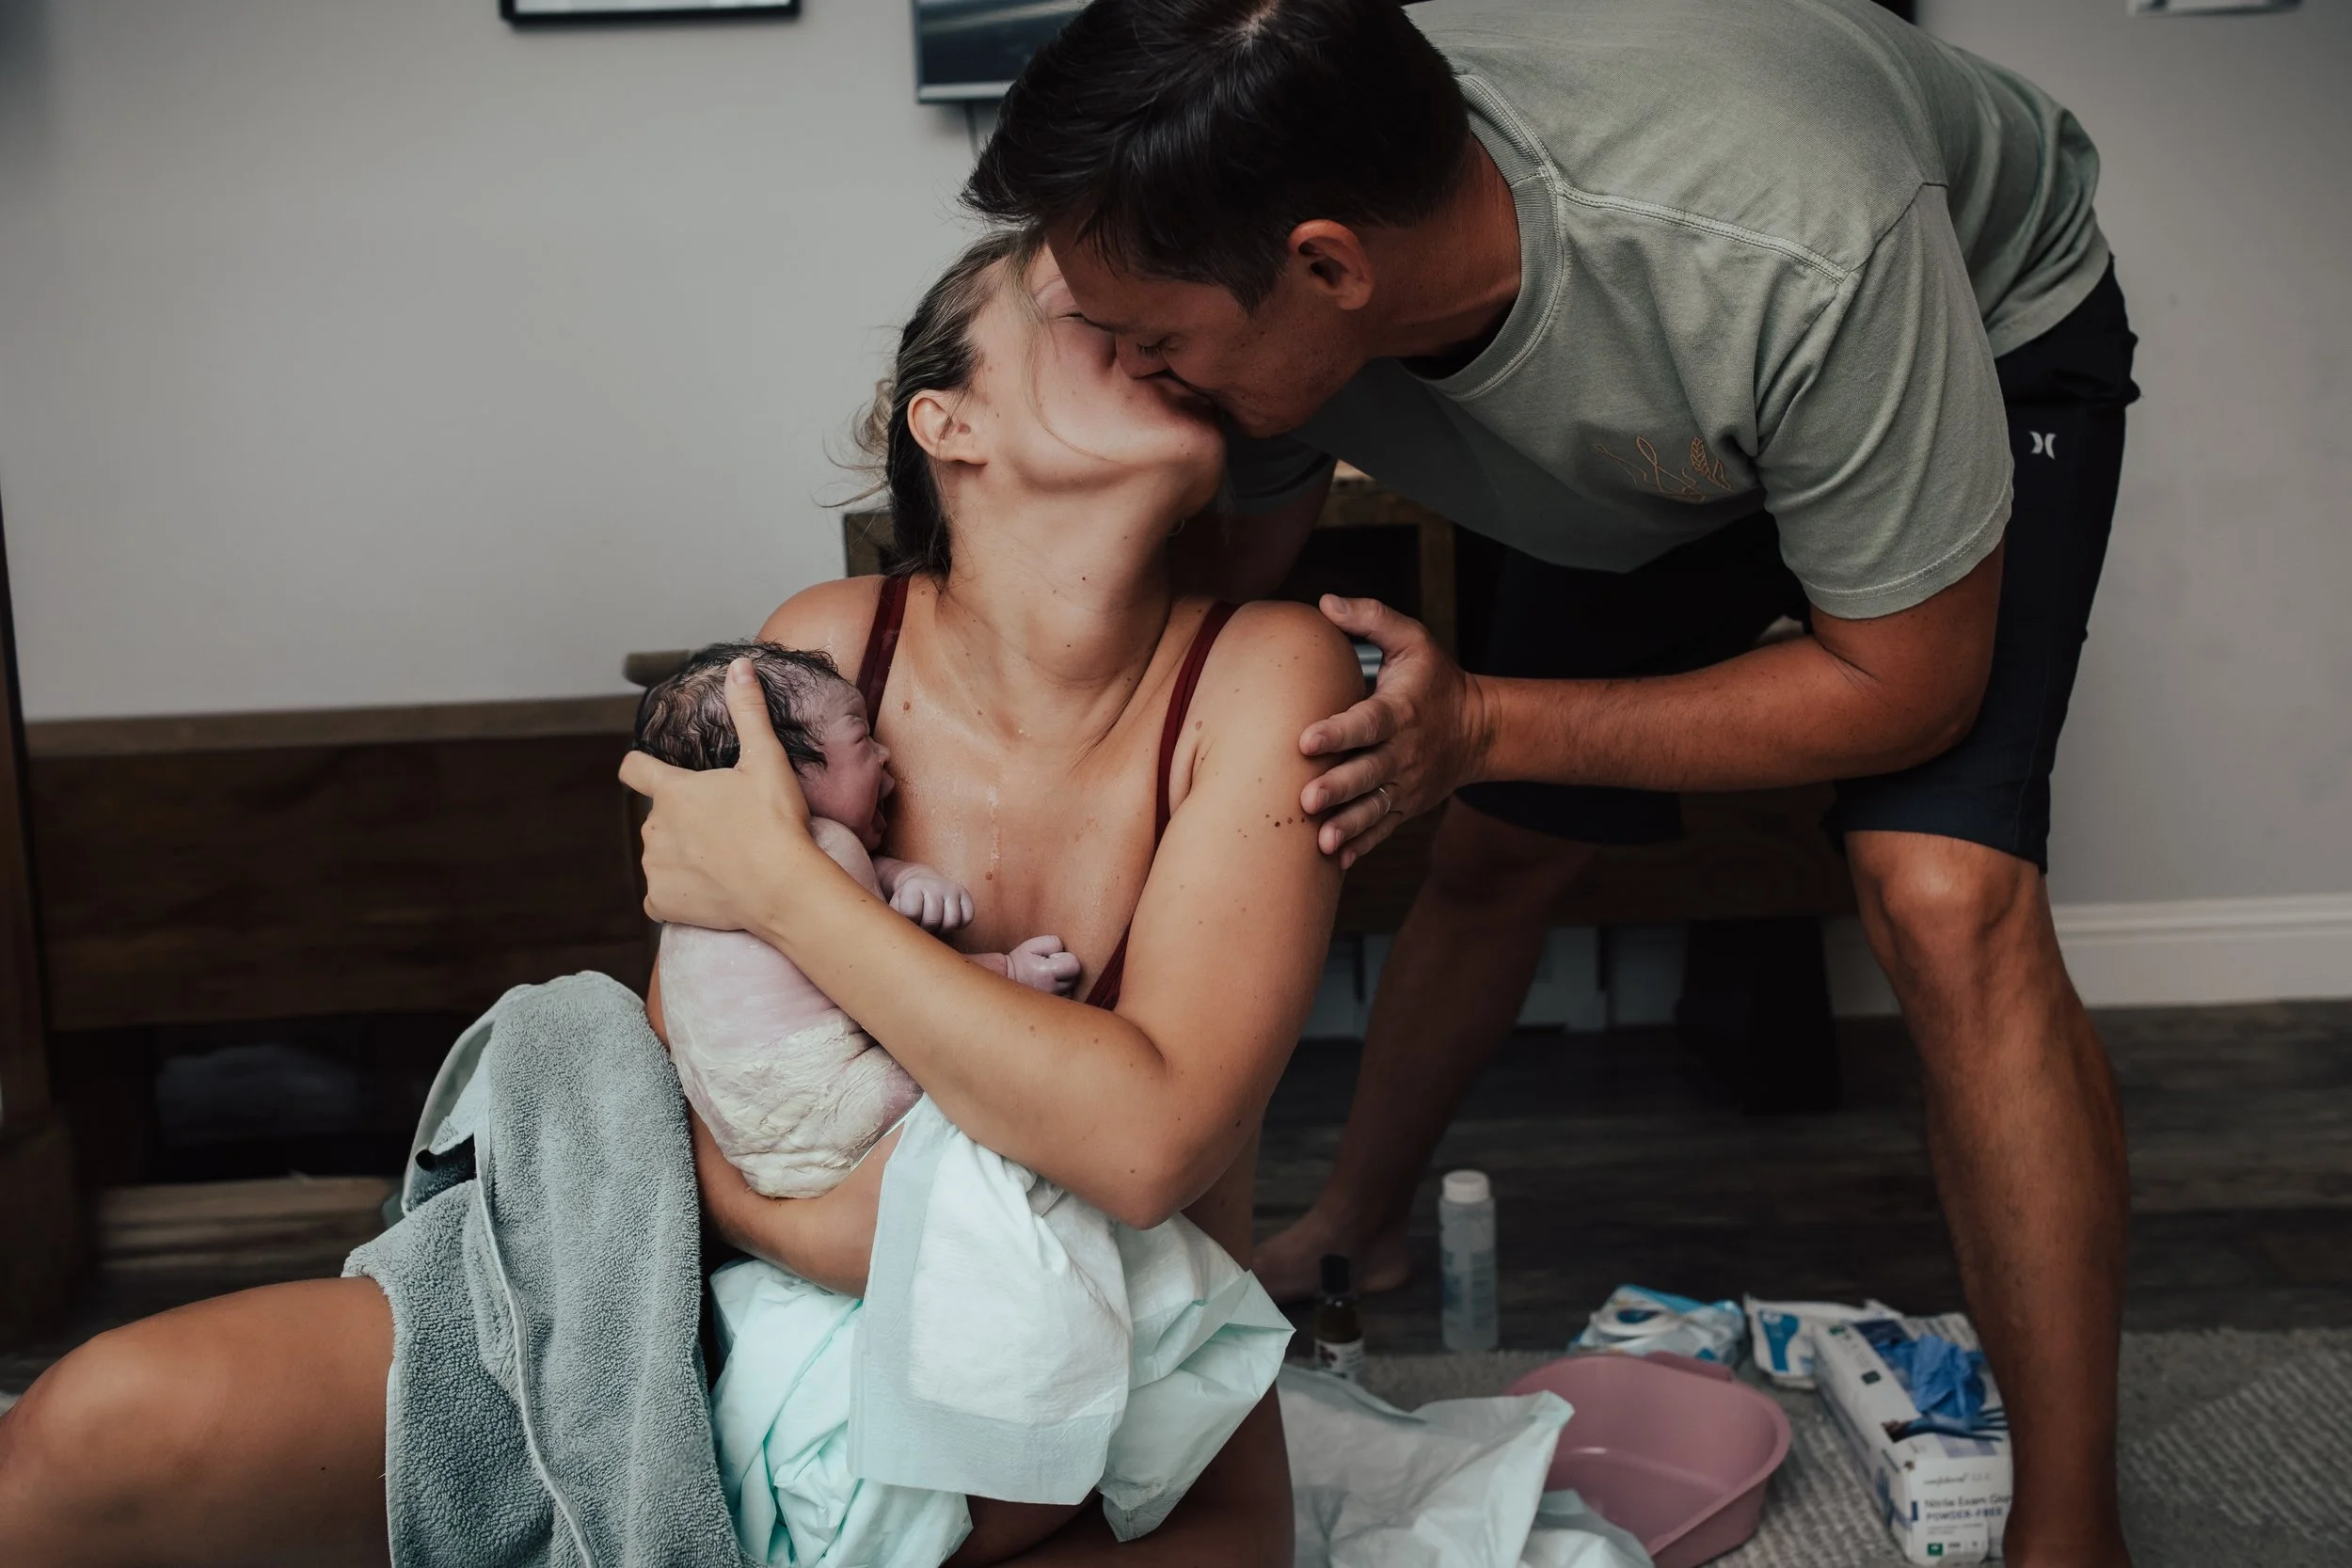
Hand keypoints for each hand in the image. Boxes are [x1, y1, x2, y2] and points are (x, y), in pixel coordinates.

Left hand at [619, 656, 819, 930]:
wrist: (784, 889)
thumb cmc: (776, 823)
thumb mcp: (766, 760)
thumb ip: (749, 711)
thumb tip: (739, 666)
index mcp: (673, 791)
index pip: (633, 769)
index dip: (640, 767)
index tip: (648, 771)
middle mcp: (654, 828)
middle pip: (658, 817)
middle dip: (683, 820)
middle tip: (725, 827)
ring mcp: (655, 868)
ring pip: (661, 855)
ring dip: (682, 856)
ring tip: (723, 860)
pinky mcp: (662, 902)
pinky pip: (662, 895)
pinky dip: (680, 893)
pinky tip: (709, 890)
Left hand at [886, 864, 974, 932]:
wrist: (922, 882)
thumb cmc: (906, 902)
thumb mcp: (893, 907)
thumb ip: (892, 920)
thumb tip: (896, 938)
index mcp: (912, 886)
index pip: (911, 913)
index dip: (910, 922)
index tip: (908, 919)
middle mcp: (934, 884)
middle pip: (933, 919)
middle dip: (926, 927)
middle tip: (922, 924)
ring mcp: (951, 888)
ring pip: (952, 920)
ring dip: (943, 928)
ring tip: (935, 923)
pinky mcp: (964, 894)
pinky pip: (968, 917)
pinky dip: (959, 924)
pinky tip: (947, 920)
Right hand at [1005, 934, 1083, 995]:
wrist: (1006, 981)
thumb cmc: (1020, 962)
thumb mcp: (1033, 945)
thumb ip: (1054, 943)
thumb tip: (1066, 951)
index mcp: (1048, 974)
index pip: (1075, 964)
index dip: (1066, 958)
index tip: (1052, 959)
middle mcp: (1053, 990)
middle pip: (1075, 976)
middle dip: (1065, 970)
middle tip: (1048, 968)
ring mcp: (1053, 1002)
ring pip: (1072, 988)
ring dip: (1064, 982)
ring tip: (1046, 978)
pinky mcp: (1053, 1009)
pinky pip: (1067, 998)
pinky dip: (1062, 992)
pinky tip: (1049, 987)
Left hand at [1298, 596, 1489, 867]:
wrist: (1479, 729)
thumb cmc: (1434, 680)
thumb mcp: (1413, 640)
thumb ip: (1371, 618)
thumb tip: (1326, 602)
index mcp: (1400, 711)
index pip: (1367, 722)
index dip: (1337, 732)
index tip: (1305, 740)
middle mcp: (1403, 751)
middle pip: (1368, 772)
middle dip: (1339, 787)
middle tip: (1307, 798)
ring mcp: (1406, 783)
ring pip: (1375, 808)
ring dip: (1349, 826)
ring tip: (1322, 841)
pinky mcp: (1406, 805)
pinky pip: (1384, 828)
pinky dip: (1363, 845)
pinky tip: (1339, 861)